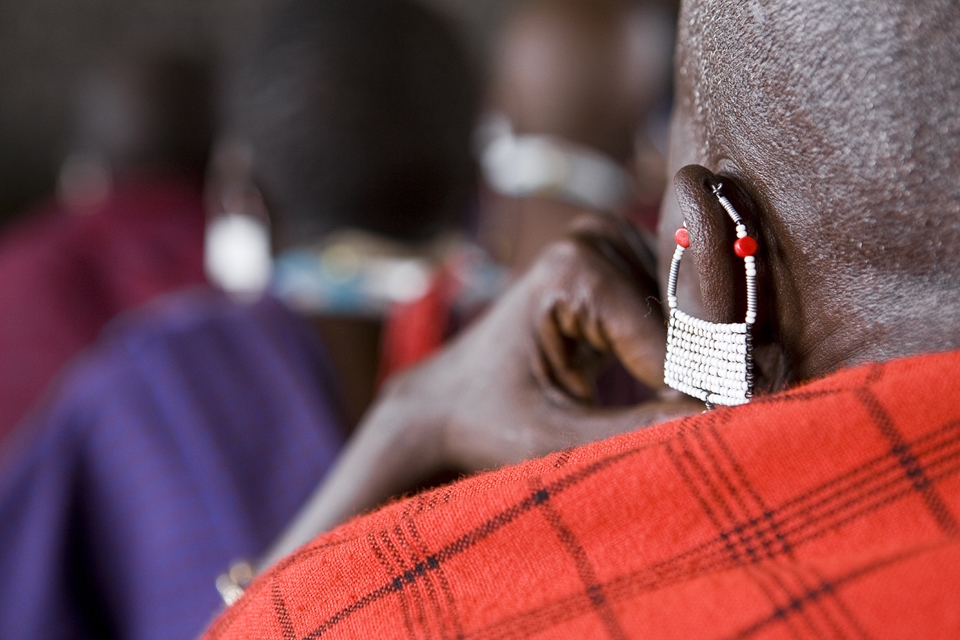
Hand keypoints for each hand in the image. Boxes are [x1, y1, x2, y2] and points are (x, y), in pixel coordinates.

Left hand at [261, 214, 701, 568]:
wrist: (448, 401)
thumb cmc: (488, 422)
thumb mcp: (555, 440)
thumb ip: (635, 432)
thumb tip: (724, 425)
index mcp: (574, 270)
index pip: (671, 338)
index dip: (707, 393)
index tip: (735, 435)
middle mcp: (594, 241)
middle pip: (686, 317)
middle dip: (710, 375)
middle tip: (735, 426)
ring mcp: (607, 245)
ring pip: (692, 313)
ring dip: (706, 363)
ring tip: (720, 413)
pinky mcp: (617, 263)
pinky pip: (677, 310)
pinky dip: (688, 351)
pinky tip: (699, 387)